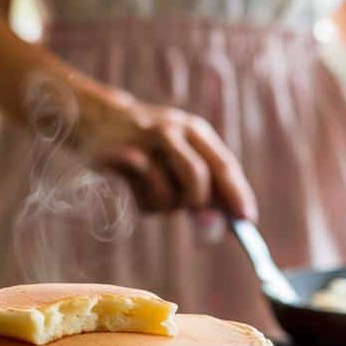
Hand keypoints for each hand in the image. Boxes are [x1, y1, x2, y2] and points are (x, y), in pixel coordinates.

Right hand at [76, 89, 256, 219]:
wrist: (98, 118)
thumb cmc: (150, 147)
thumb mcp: (181, 154)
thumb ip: (205, 185)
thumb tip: (218, 227)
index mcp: (194, 130)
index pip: (223, 164)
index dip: (237, 194)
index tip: (247, 220)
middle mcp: (172, 131)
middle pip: (198, 177)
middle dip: (201, 207)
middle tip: (203, 223)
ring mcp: (143, 143)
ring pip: (168, 196)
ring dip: (168, 209)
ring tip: (157, 195)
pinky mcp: (119, 157)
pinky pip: (144, 200)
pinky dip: (146, 206)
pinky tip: (137, 188)